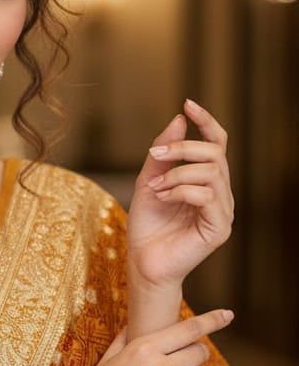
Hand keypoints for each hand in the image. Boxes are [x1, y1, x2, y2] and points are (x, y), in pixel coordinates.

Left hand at [127, 99, 233, 289]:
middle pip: (215, 153)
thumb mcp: (149, 180)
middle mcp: (220, 193)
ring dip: (176, 174)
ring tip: (155, 188)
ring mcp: (223, 211)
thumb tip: (180, 119)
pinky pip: (205, 195)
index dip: (207, 122)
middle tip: (154, 156)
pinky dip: (179, 191)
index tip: (188, 103)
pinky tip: (162, 199)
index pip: (217, 144)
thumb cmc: (147, 225)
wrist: (142, 262)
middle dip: (182, 149)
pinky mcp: (219, 228)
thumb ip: (163, 153)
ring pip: (210, 172)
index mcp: (207, 181)